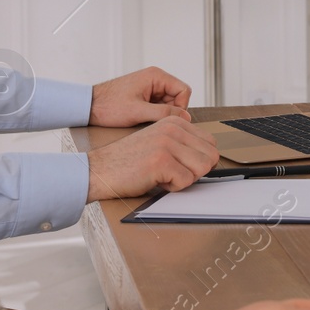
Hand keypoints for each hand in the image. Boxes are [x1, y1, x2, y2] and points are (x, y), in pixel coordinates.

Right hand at [86, 115, 218, 200]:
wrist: (98, 170)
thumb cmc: (127, 161)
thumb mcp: (158, 142)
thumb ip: (183, 145)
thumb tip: (211, 159)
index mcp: (174, 122)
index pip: (210, 143)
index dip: (199, 160)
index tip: (182, 165)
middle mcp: (173, 129)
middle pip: (211, 156)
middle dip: (195, 171)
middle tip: (172, 173)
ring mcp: (167, 144)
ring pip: (202, 169)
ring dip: (184, 179)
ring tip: (163, 175)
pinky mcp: (161, 161)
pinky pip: (186, 181)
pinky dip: (172, 187)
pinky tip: (155, 180)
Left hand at [89, 66, 192, 125]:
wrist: (88, 107)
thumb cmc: (109, 106)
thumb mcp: (138, 111)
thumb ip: (164, 113)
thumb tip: (186, 117)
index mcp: (156, 76)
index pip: (184, 90)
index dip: (181, 107)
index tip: (170, 120)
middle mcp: (155, 79)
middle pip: (177, 97)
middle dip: (170, 111)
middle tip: (154, 122)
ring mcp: (150, 87)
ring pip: (169, 103)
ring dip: (161, 114)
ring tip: (145, 120)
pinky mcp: (144, 95)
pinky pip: (159, 105)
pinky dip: (154, 114)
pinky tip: (141, 119)